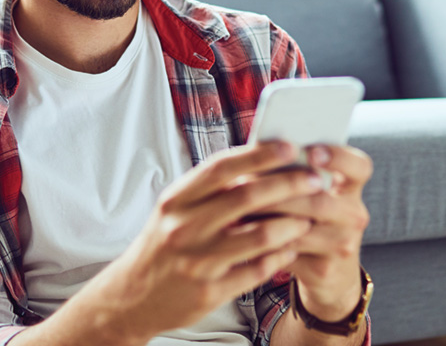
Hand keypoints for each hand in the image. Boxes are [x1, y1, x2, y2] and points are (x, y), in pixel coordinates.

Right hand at [89, 140, 328, 339]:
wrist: (131, 297)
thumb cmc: (162, 246)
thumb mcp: (175, 210)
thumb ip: (209, 189)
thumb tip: (257, 160)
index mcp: (176, 200)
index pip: (222, 167)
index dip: (259, 155)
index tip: (289, 147)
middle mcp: (184, 228)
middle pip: (247, 196)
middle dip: (288, 185)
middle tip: (314, 180)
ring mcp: (197, 261)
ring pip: (259, 235)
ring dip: (292, 223)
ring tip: (309, 216)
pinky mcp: (210, 292)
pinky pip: (258, 269)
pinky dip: (281, 256)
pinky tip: (291, 247)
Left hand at [259, 144, 372, 321]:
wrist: (329, 272)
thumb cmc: (310, 219)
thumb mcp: (313, 193)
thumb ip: (296, 171)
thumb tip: (259, 149)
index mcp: (352, 187)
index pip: (359, 167)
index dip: (338, 157)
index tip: (312, 152)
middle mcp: (354, 215)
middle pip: (321, 199)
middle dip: (281, 191)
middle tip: (248, 180)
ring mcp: (342, 244)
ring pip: (301, 227)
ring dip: (267, 216)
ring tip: (240, 206)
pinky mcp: (324, 269)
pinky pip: (288, 252)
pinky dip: (263, 240)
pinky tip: (243, 232)